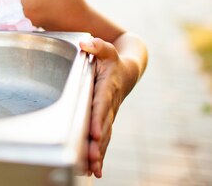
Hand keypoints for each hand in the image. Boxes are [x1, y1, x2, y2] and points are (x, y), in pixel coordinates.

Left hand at [80, 37, 126, 177]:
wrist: (128, 70)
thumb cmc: (112, 60)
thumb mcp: (106, 50)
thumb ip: (97, 46)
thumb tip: (86, 44)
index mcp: (106, 88)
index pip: (101, 105)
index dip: (98, 118)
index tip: (95, 132)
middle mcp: (109, 105)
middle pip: (103, 126)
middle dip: (98, 143)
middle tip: (91, 158)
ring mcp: (109, 115)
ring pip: (105, 137)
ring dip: (99, 154)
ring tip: (92, 170)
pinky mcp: (106, 122)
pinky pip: (104, 140)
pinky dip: (100, 155)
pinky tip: (93, 171)